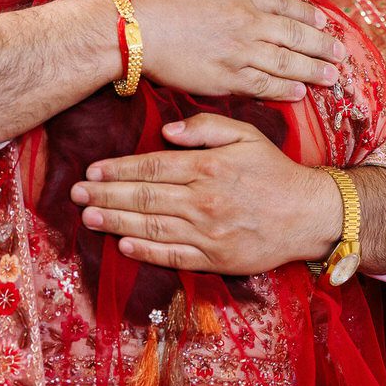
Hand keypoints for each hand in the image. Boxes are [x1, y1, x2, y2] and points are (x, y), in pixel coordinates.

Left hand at [70, 114, 340, 274]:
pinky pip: (173, 256)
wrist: (310, 214)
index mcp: (208, 168)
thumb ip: (207, 127)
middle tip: (75, 195)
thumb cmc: (275, 172)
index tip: (92, 172)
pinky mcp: (216, 258)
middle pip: (144, 198)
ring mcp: (208, 232)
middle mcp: (204, 200)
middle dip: (106, 196)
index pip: (152, 167)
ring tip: (88, 218)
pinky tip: (123, 246)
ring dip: (115, 223)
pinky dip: (146, 252)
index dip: (118, 170)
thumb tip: (169, 132)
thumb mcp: (247, 135)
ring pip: (152, 227)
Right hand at [129, 0, 343, 101]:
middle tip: (340, 54)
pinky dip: (285, 90)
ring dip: (313, 70)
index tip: (324, 23)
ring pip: (288, 63)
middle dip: (322, 45)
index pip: (286, 4)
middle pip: (296, 35)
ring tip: (332, 77)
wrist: (131, 28)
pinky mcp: (227, 79)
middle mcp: (249, 22)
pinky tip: (299, 94)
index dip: (309, 14)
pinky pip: (265, 86)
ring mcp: (241, 52)